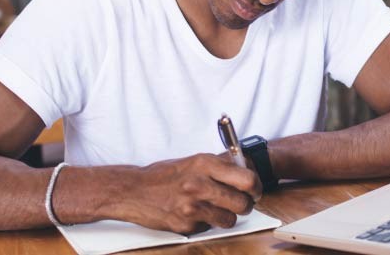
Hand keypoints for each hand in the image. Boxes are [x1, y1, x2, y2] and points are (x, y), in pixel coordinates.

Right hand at [103, 154, 261, 233]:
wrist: (134, 190)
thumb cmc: (164, 175)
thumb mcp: (193, 162)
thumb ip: (220, 167)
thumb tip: (247, 174)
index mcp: (205, 164)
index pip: (247, 179)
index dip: (255, 188)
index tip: (254, 191)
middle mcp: (200, 184)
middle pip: (243, 203)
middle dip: (245, 206)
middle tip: (240, 204)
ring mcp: (192, 206)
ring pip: (230, 219)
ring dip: (226, 217)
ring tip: (214, 209)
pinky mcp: (186, 224)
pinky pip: (209, 227)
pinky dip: (206, 223)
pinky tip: (193, 214)